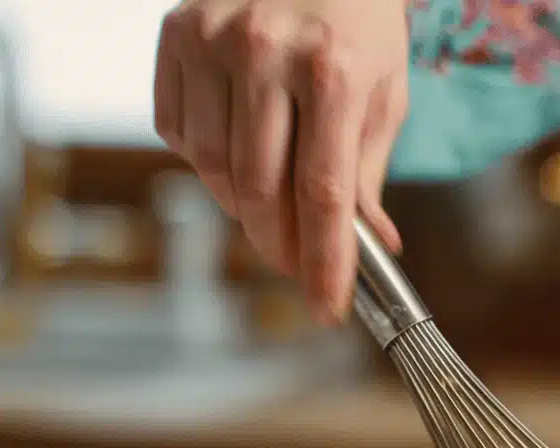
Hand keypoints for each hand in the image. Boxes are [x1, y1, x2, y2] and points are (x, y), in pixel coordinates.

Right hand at [154, 0, 407, 320]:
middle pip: (262, 191)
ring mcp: (212, 38)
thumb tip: (369, 247)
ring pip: (214, 170)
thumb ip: (367, 173)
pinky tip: (238, 153)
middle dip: (281, 246)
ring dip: (244, 208)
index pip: (323, 194)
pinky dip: (206, 164)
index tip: (327, 308)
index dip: (324, 262)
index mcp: (333, 70)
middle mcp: (266, 51)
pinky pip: (178, 133)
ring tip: (273, 205)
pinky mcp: (175, 33)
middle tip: (297, 267)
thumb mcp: (384, 94)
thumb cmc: (357, 23)